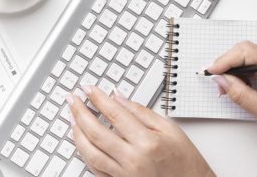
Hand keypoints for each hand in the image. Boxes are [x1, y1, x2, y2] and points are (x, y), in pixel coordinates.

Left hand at [67, 85, 213, 176]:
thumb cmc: (185, 161)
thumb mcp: (171, 129)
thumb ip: (141, 112)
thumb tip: (118, 97)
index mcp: (147, 142)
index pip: (114, 114)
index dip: (98, 98)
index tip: (88, 88)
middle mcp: (133, 159)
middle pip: (96, 132)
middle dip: (79, 112)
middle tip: (71, 99)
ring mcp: (125, 173)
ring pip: (90, 152)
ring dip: (76, 132)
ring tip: (71, 117)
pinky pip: (94, 168)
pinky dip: (84, 153)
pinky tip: (80, 141)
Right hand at [206, 41, 256, 152]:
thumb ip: (243, 97)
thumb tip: (223, 81)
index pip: (246, 52)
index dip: (224, 60)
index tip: (212, 72)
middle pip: (247, 48)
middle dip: (227, 62)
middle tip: (219, 81)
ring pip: (252, 52)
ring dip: (236, 64)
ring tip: (232, 85)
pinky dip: (247, 67)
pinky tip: (245, 82)